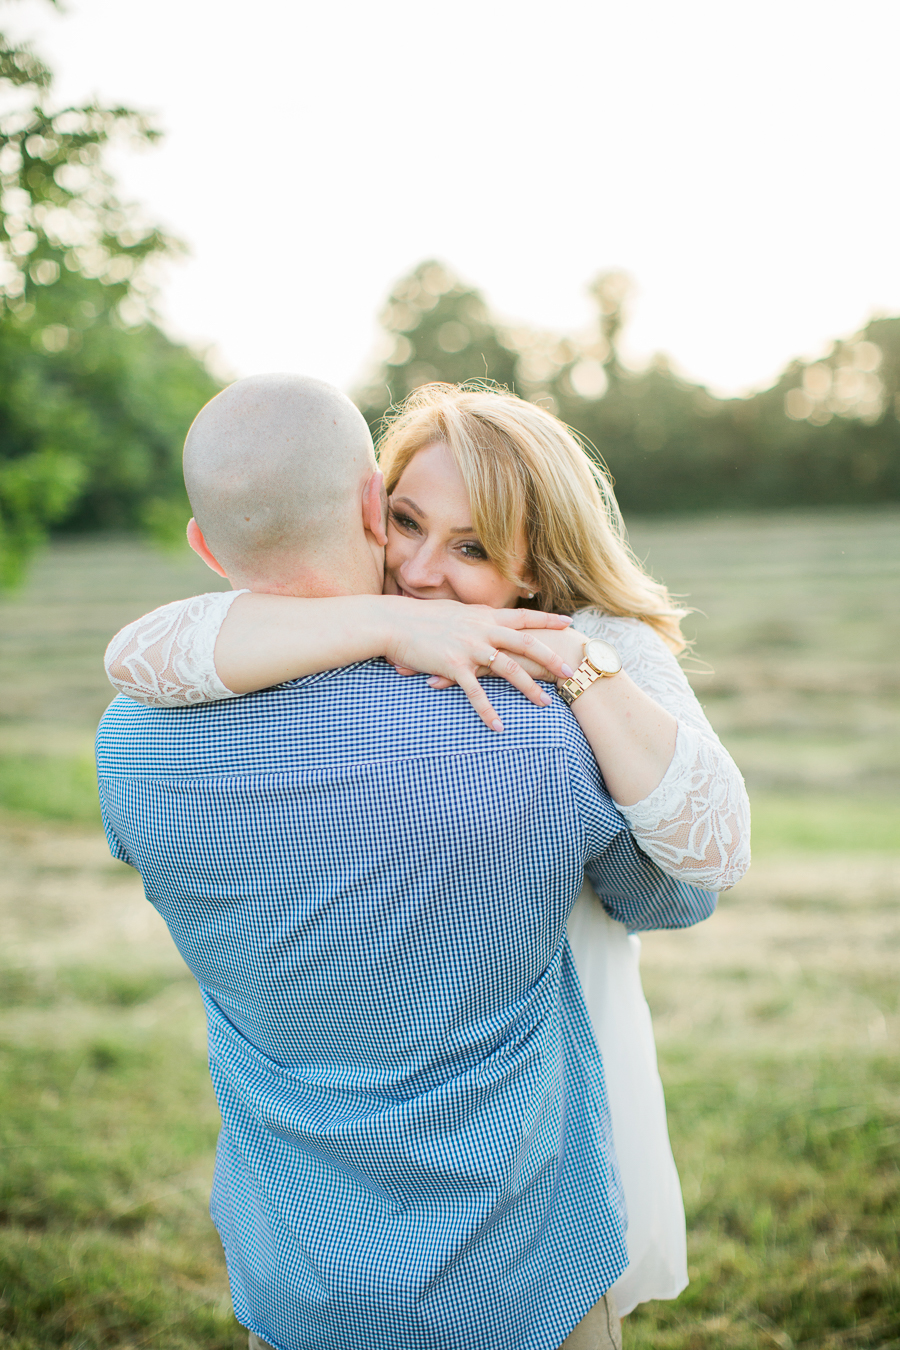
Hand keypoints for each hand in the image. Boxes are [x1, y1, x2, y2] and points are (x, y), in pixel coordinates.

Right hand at [384, 600, 576, 731]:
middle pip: (525, 644)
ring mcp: (469, 648)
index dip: (545, 620)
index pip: (522, 617)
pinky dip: (488, 711)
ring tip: (545, 704)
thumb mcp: (454, 611)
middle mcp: (481, 630)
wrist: (394, 621)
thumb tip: (486, 619)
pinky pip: (476, 692)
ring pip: (507, 669)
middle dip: (550, 658)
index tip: (567, 622)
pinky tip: (498, 726)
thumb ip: (474, 618)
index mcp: (483, 616)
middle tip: (568, 672)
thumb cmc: (420, 617)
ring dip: (529, 687)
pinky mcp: (454, 666)